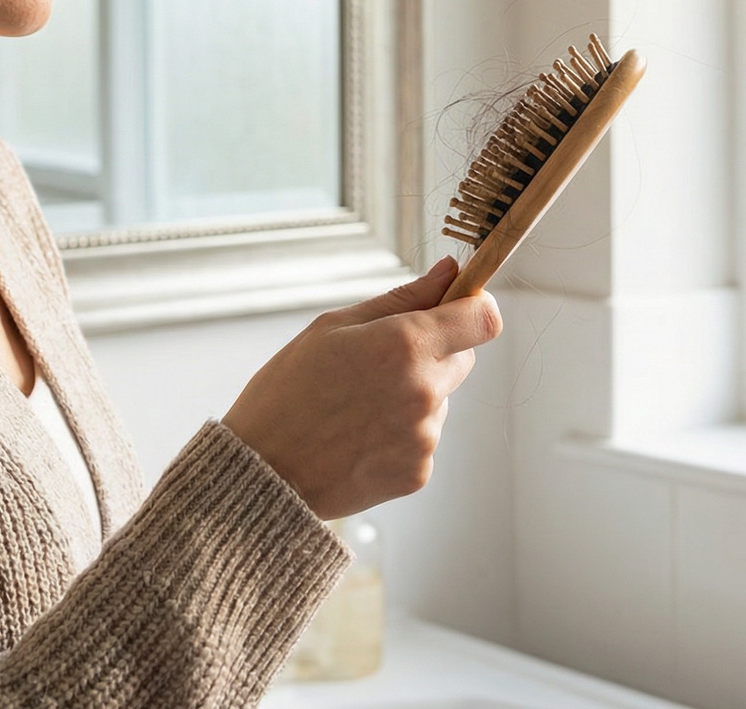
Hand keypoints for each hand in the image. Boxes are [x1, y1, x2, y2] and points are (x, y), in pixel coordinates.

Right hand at [222, 256, 501, 517]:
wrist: (262, 474)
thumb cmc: (288, 390)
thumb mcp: (335, 326)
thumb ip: (403, 297)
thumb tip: (449, 271)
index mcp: (405, 345)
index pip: (483, 319)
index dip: (474, 307)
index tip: (456, 306)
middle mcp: (424, 391)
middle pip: (464, 357)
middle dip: (436, 350)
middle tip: (381, 359)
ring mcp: (424, 436)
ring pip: (441, 398)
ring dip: (416, 393)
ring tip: (359, 404)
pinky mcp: (418, 472)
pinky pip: (425, 436)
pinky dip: (402, 431)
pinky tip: (360, 434)